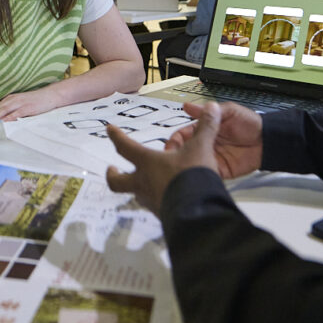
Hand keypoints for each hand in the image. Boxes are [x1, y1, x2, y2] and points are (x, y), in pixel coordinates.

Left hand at [0, 89, 58, 121]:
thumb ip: (12, 112)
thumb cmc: (37, 102)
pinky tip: (2, 124)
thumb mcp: (22, 105)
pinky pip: (15, 114)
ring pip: (3, 112)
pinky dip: (8, 119)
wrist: (51, 95)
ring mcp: (19, 103)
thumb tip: (3, 122)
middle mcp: (12, 100)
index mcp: (9, 100)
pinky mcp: (27, 107)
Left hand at [106, 101, 225, 214]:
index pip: (125, 147)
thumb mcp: (200, 148)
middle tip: (112, 169)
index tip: (109, 130)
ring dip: (138, 186)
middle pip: (116, 181)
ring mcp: (150, 201)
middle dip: (112, 174)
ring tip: (146, 182)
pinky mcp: (161, 214)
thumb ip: (205, 129)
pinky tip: (167, 196)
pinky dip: (157, 198)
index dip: (116, 136)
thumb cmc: (191, 177)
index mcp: (147, 163)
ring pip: (136, 193)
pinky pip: (154, 205)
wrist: (197, 212)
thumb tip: (212, 108)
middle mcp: (143, 183)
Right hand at [164, 101, 261, 179]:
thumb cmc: (250, 124)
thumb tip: (188, 106)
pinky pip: (206, 174)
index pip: (184, 135)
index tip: (171, 145)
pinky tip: (197, 175)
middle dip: (176, 156)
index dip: (176, 140)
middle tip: (173, 160)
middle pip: (184, 152)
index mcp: (205, 130)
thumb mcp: (229, 112)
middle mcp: (206, 144)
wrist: (268, 141)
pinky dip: (200, 176)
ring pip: (193, 164)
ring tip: (184, 169)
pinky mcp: (219, 171)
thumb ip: (208, 112)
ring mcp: (212, 158)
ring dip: (187, 167)